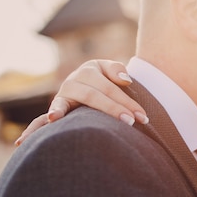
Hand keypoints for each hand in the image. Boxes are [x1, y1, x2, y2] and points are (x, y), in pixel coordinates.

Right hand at [16, 60, 147, 145]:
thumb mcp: (108, 71)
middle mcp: (75, 79)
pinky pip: (56, 107)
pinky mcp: (58, 104)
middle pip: (97, 95)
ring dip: (100, 111)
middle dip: (116, 109)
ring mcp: (65, 91)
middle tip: (132, 122)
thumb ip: (116, 70)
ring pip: (84, 98)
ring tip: (110, 126)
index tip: (143, 117)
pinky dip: (54, 111)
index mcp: (90, 70)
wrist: (86, 86)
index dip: (127, 102)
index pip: (110, 88)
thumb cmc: (102, 81)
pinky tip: (54, 118)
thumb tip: (125, 81)